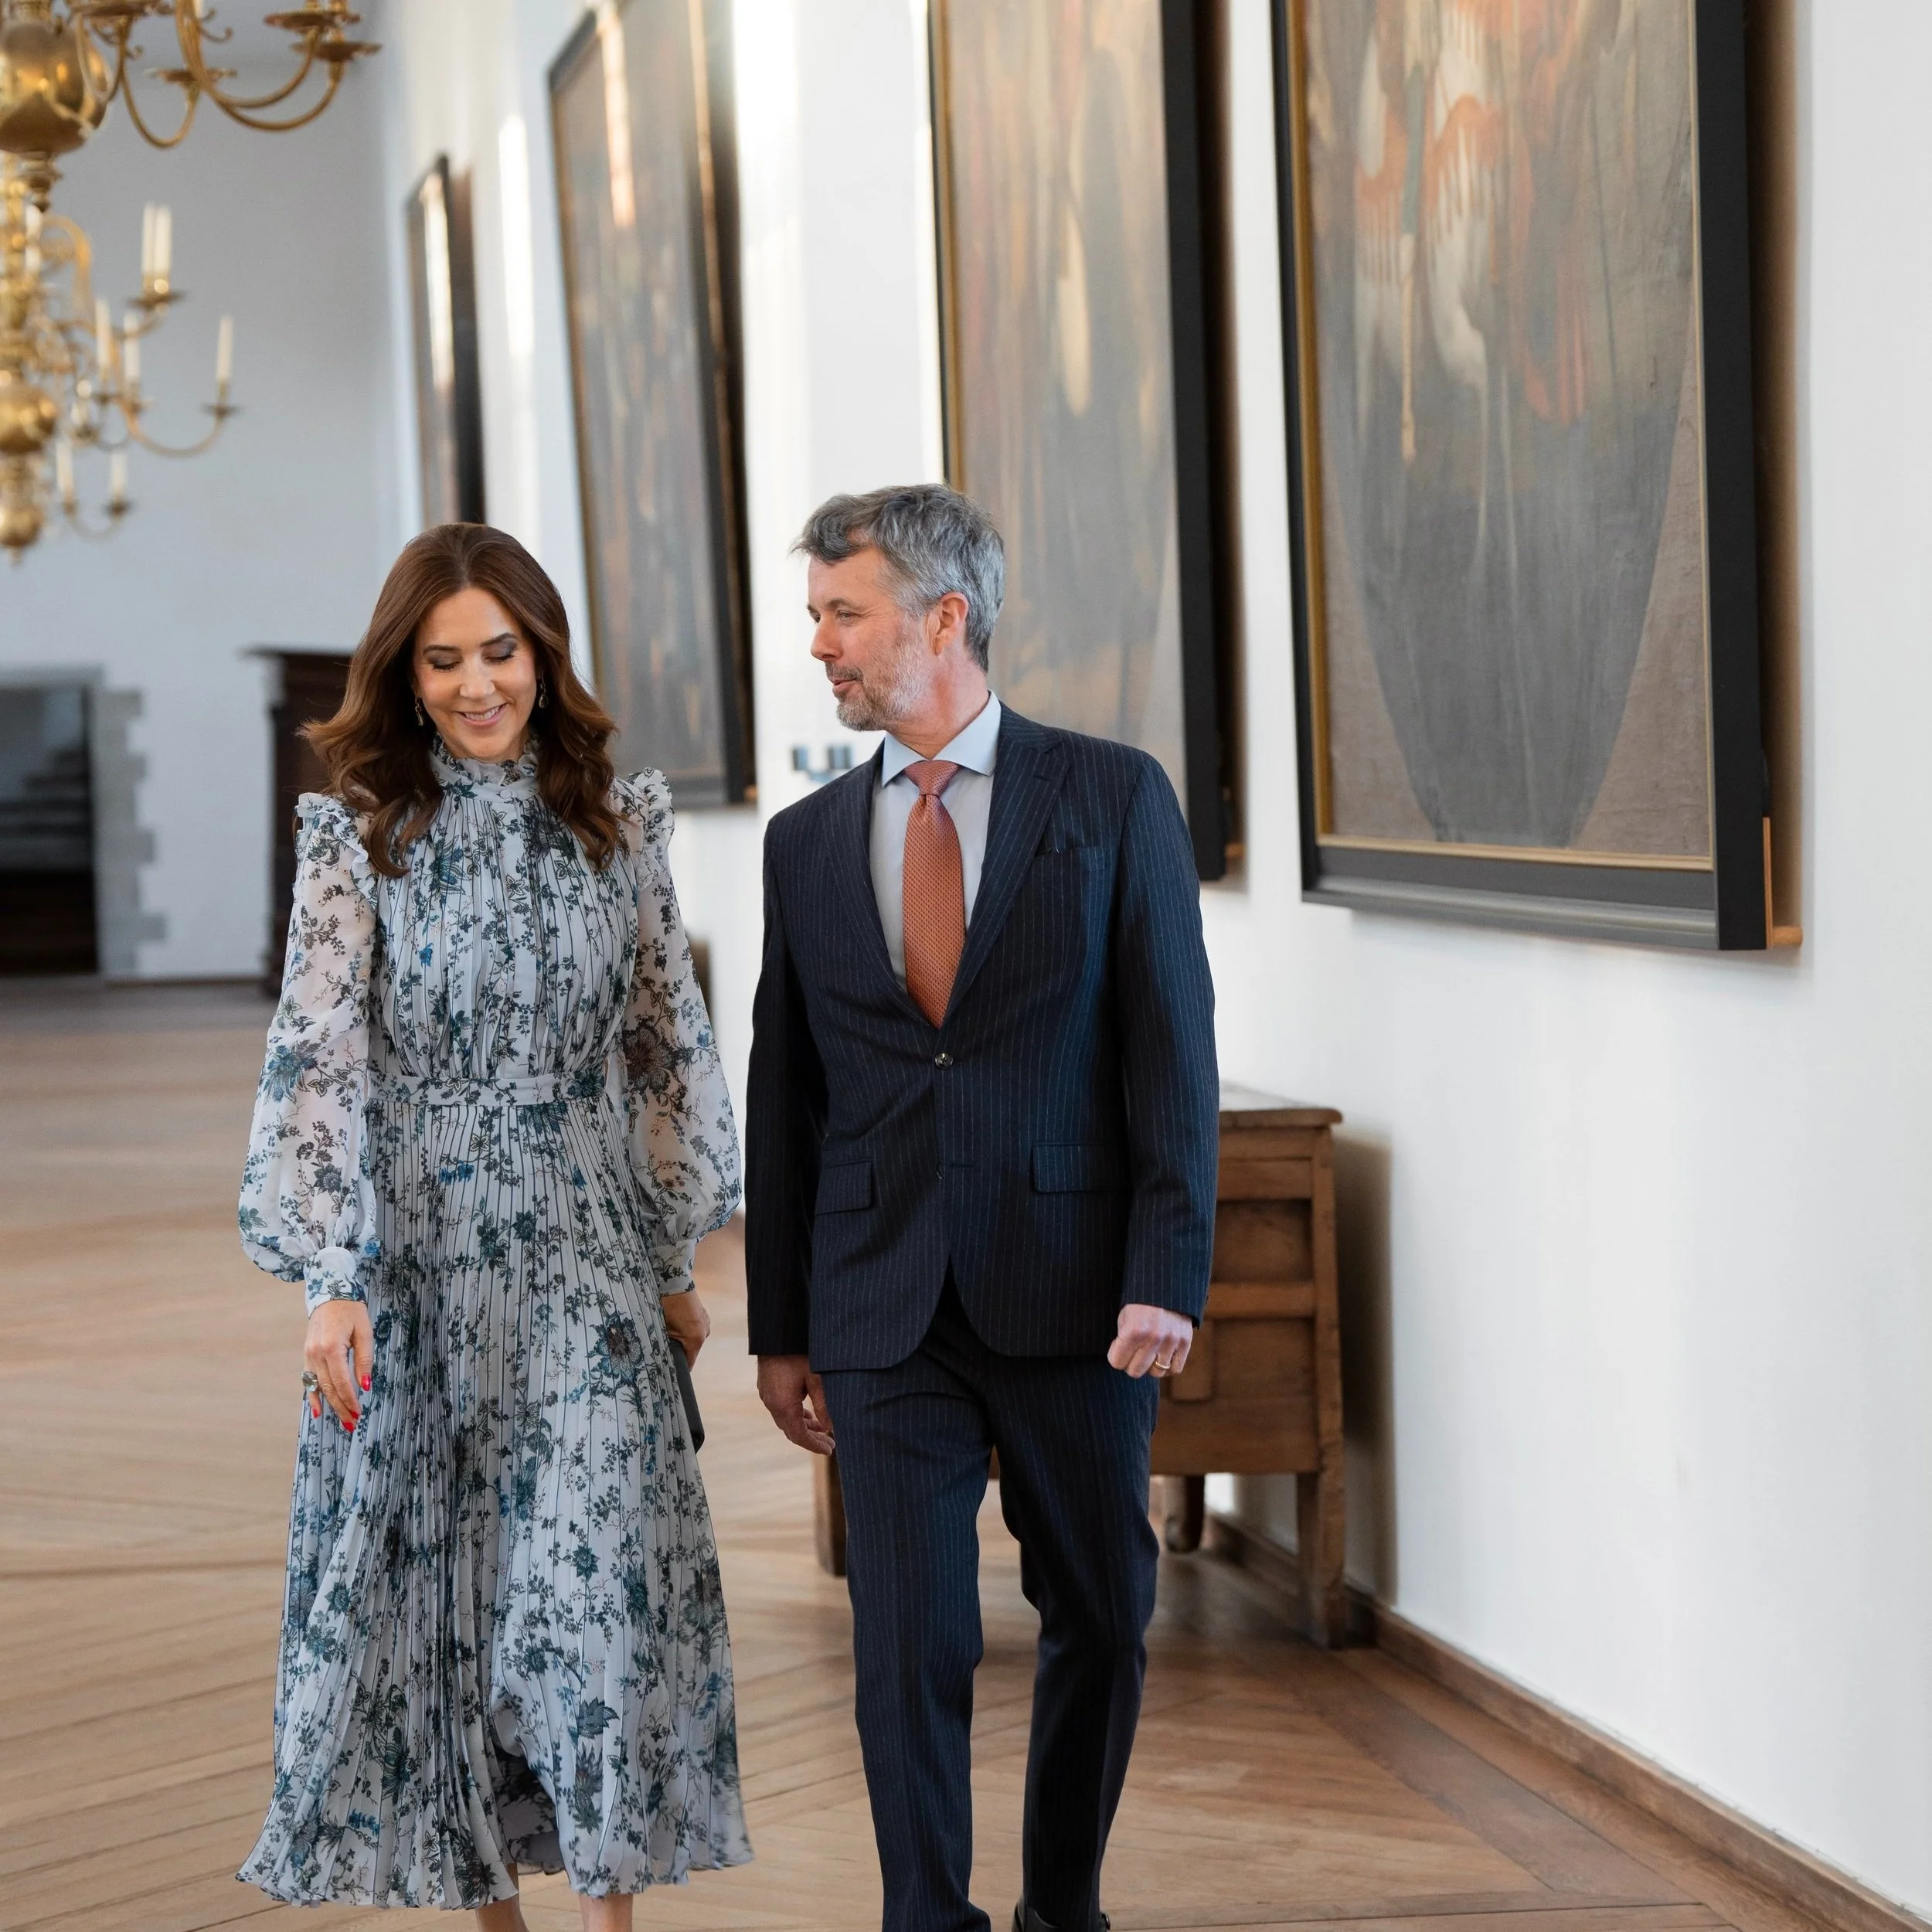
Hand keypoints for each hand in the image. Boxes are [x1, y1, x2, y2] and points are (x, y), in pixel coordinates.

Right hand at [304, 1297, 372, 1431]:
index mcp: (332, 1348)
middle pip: (329, 1388)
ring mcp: (309, 1355)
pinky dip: (313, 1395)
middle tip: (351, 1424)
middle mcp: (316, 1354)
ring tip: (341, 1420)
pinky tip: (318, 1409)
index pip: (342, 1382)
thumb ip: (364, 1360)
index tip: (358, 1413)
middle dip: (341, 1407)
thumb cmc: (351, 1311)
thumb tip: (365, 1385)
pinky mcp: (306, 1354)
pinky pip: (309, 1379)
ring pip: (319, 1386)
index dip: (350, 1400)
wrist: (330, 1293)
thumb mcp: (364, 1332)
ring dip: (330, 1405)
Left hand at [660, 1289, 710, 1364]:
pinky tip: (677, 1322)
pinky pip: (696, 1328)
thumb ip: (667, 1345)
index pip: (689, 1363)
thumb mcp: (664, 1329)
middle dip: (680, 1350)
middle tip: (666, 1347)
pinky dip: (688, 1329)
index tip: (670, 1369)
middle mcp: (704, 1332)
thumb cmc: (667, 1305)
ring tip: (671, 1331)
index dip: (679, 1367)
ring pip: (694, 1339)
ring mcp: (706, 1322)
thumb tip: (663, 1355)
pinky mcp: (704, 1315)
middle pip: (692, 1350)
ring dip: (684, 1339)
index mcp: (695, 1339)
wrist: (675, 1282)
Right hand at [757, 1354, 834, 1455]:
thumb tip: (831, 1427)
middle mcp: (772, 1404)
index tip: (830, 1450)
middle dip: (811, 1438)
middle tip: (830, 1443)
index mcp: (784, 1405)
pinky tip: (807, 1412)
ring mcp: (767, 1396)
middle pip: (792, 1431)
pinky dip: (795, 1415)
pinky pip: (780, 1409)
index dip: (814, 1445)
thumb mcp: (816, 1378)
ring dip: (803, 1426)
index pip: (799, 1436)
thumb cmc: (797, 1352)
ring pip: (785, 1420)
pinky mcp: (766, 1387)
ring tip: (822, 1428)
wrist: (775, 1333)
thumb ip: (823, 1404)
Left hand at [1109, 1303, 1193, 1379]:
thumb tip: (1123, 1361)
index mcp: (1133, 1330)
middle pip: (1135, 1371)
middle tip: (1132, 1351)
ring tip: (1148, 1353)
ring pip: (1156, 1373)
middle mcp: (1153, 1338)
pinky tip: (1162, 1356)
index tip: (1118, 1346)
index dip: (1115, 1355)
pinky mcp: (1186, 1341)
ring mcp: (1171, 1341)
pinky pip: (1175, 1368)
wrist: (1165, 1284)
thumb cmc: (1139, 1302)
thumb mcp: (1124, 1317)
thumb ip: (1122, 1340)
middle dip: (1130, 1362)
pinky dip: (1167, 1366)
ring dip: (1149, 1365)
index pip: (1116, 1362)